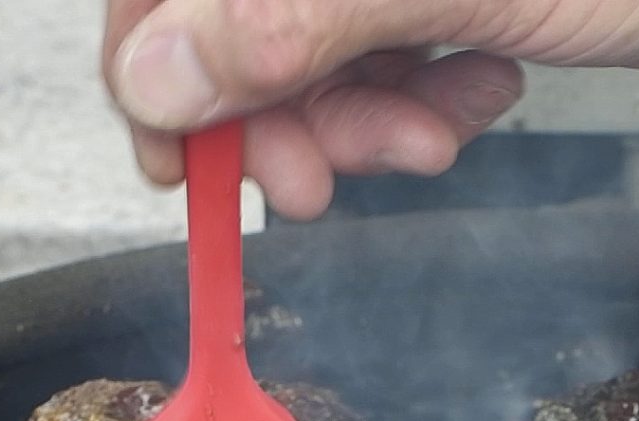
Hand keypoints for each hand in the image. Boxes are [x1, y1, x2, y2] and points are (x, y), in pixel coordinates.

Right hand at [104, 0, 638, 217]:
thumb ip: (297, 17)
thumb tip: (158, 75)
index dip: (156, 63)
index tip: (182, 168)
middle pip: (238, 12)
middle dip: (280, 110)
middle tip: (330, 185)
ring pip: (314, 41)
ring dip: (361, 117)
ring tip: (437, 135)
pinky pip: (388, 44)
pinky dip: (422, 94)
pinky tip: (482, 93)